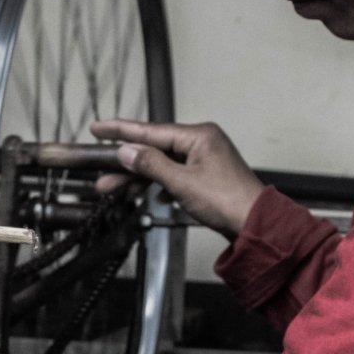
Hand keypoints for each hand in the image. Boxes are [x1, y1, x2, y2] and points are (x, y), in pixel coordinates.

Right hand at [90, 119, 264, 238]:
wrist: (255, 225)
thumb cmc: (228, 201)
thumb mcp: (181, 182)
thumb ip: (150, 165)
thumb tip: (127, 151)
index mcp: (199, 136)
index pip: (151, 130)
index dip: (121, 130)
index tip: (98, 128)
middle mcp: (202, 143)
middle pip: (154, 149)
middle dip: (127, 164)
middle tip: (101, 172)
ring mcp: (204, 160)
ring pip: (163, 164)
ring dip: (140, 178)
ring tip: (114, 189)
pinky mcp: (206, 176)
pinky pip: (175, 175)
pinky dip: (160, 184)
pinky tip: (150, 195)